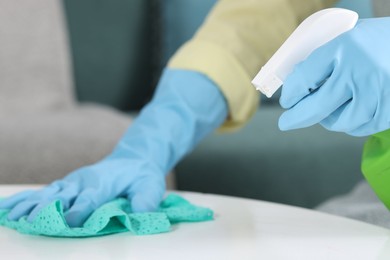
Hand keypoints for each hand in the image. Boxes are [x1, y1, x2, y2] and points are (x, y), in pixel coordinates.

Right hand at [0, 69, 227, 226]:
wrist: (134, 158)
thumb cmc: (141, 175)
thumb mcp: (151, 186)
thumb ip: (145, 200)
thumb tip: (139, 214)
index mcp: (104, 182)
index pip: (90, 198)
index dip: (81, 210)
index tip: (71, 222)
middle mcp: (84, 181)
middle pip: (63, 196)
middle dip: (47, 209)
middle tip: (31, 221)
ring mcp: (73, 182)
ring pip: (50, 194)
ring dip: (31, 204)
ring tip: (13, 216)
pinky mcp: (68, 184)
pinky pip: (46, 192)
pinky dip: (28, 199)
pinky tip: (12, 207)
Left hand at [278, 18, 389, 135]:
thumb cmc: (379, 42)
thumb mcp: (349, 38)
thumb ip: (324, 59)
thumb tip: (296, 84)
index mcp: (344, 48)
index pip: (304, 77)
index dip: (291, 94)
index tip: (287, 101)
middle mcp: (359, 71)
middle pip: (316, 107)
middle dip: (296, 118)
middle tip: (286, 123)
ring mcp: (377, 92)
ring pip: (339, 122)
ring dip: (328, 120)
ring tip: (328, 112)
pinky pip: (361, 127)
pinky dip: (352, 124)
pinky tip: (352, 113)